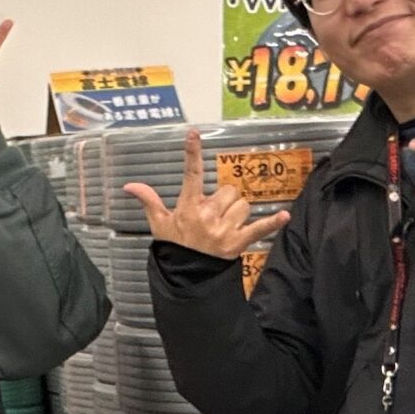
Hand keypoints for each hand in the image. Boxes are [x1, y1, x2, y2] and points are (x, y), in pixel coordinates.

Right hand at [124, 128, 292, 259]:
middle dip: (225, 200)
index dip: (192, 154)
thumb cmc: (175, 248)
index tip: (194, 135)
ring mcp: (224, 229)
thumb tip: (130, 185)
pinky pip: (259, 228)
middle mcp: (207, 215)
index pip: (192, 175)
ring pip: (243, 206)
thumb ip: (148, 200)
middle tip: (215, 216)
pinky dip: (272, 223)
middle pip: (228, 191)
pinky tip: (284, 216)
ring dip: (238, 213)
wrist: (186, 278)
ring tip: (225, 227)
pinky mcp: (238, 242)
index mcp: (188, 207)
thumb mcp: (159, 224)